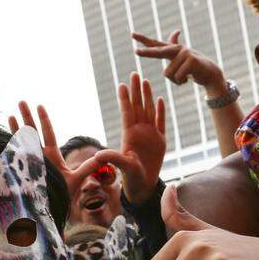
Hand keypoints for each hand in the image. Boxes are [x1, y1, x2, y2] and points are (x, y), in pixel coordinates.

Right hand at [7, 102, 105, 197]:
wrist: (51, 210)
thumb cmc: (63, 196)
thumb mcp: (76, 178)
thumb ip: (88, 167)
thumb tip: (103, 157)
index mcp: (51, 155)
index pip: (47, 133)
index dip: (43, 120)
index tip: (40, 106)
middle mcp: (38, 156)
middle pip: (32, 131)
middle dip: (27, 116)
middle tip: (22, 101)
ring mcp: (29, 162)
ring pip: (21, 140)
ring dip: (16, 126)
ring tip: (12, 112)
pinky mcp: (21, 170)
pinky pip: (14, 153)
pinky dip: (9, 142)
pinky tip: (4, 133)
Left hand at [88, 73, 165, 203]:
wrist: (144, 185)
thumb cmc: (131, 177)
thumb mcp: (122, 166)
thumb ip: (112, 159)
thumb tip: (97, 156)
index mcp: (129, 134)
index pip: (126, 112)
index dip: (125, 98)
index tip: (122, 84)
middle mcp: (139, 131)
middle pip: (137, 106)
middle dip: (136, 90)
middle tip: (134, 74)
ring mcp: (150, 134)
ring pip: (148, 110)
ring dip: (147, 96)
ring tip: (145, 81)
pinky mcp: (160, 140)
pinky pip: (161, 122)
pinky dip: (160, 111)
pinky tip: (160, 99)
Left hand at [133, 30, 225, 93]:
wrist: (210, 73)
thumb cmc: (194, 66)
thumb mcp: (183, 56)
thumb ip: (176, 45)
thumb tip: (176, 31)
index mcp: (172, 50)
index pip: (155, 44)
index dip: (143, 39)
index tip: (132, 34)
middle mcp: (177, 49)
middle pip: (158, 52)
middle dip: (146, 53)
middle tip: (135, 51)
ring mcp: (185, 53)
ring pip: (168, 73)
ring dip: (175, 81)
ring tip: (184, 77)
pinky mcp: (191, 60)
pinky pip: (177, 77)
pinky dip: (181, 82)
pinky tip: (189, 78)